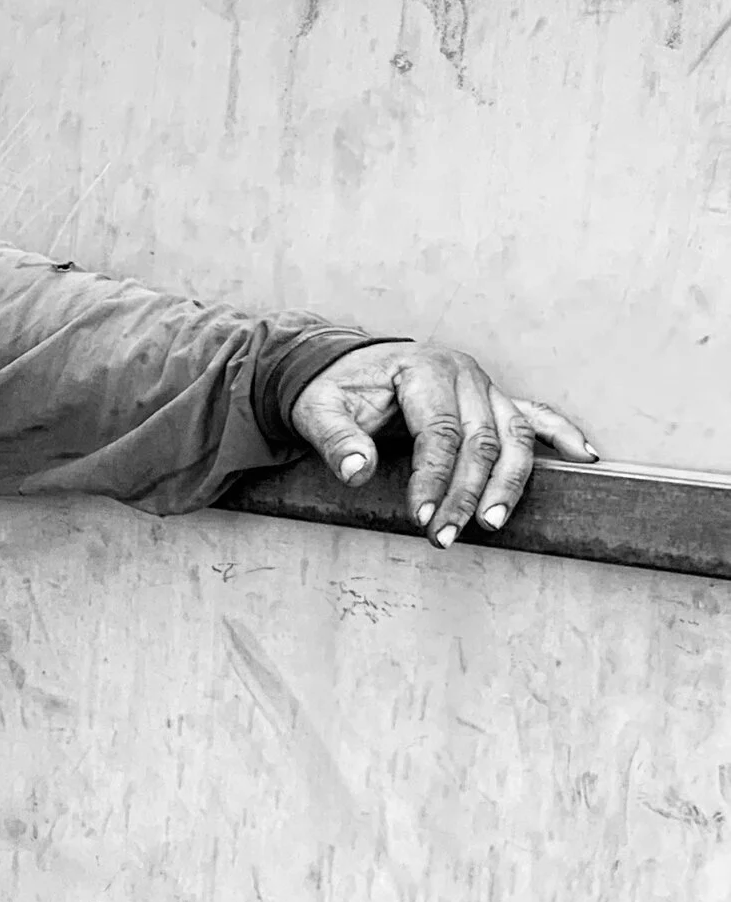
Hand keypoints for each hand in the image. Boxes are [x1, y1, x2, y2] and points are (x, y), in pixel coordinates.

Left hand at [290, 342, 595, 545]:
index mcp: (423, 370)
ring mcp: (483, 386)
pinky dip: (560, 434)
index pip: (438, 432)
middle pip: (480, 440)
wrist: (345, 365)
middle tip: (445, 535)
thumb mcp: (319, 410)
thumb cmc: (334, 388)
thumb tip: (356, 472)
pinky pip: (534, 416)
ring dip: (508, 483)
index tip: (419, 517)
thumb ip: (335, 439)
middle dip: (466, 494)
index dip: (433, 478)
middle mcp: (462, 374)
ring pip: (513, 437)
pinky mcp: (492, 399)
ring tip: (492, 523)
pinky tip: (583, 456)